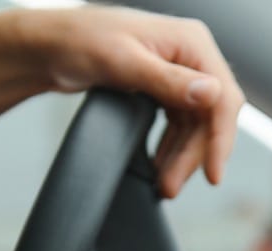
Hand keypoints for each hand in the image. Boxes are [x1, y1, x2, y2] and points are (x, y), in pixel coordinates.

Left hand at [0, 6, 244, 197]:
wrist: (48, 47)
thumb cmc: (79, 42)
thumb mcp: (124, 63)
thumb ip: (169, 81)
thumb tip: (211, 94)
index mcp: (190, 41)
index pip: (222, 97)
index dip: (221, 139)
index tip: (213, 175)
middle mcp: (189, 55)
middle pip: (210, 117)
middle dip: (193, 156)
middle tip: (171, 188)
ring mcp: (177, 71)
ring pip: (194, 125)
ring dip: (181, 158)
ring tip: (165, 186)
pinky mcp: (162, 87)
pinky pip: (178, 124)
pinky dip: (171, 149)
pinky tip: (161, 167)